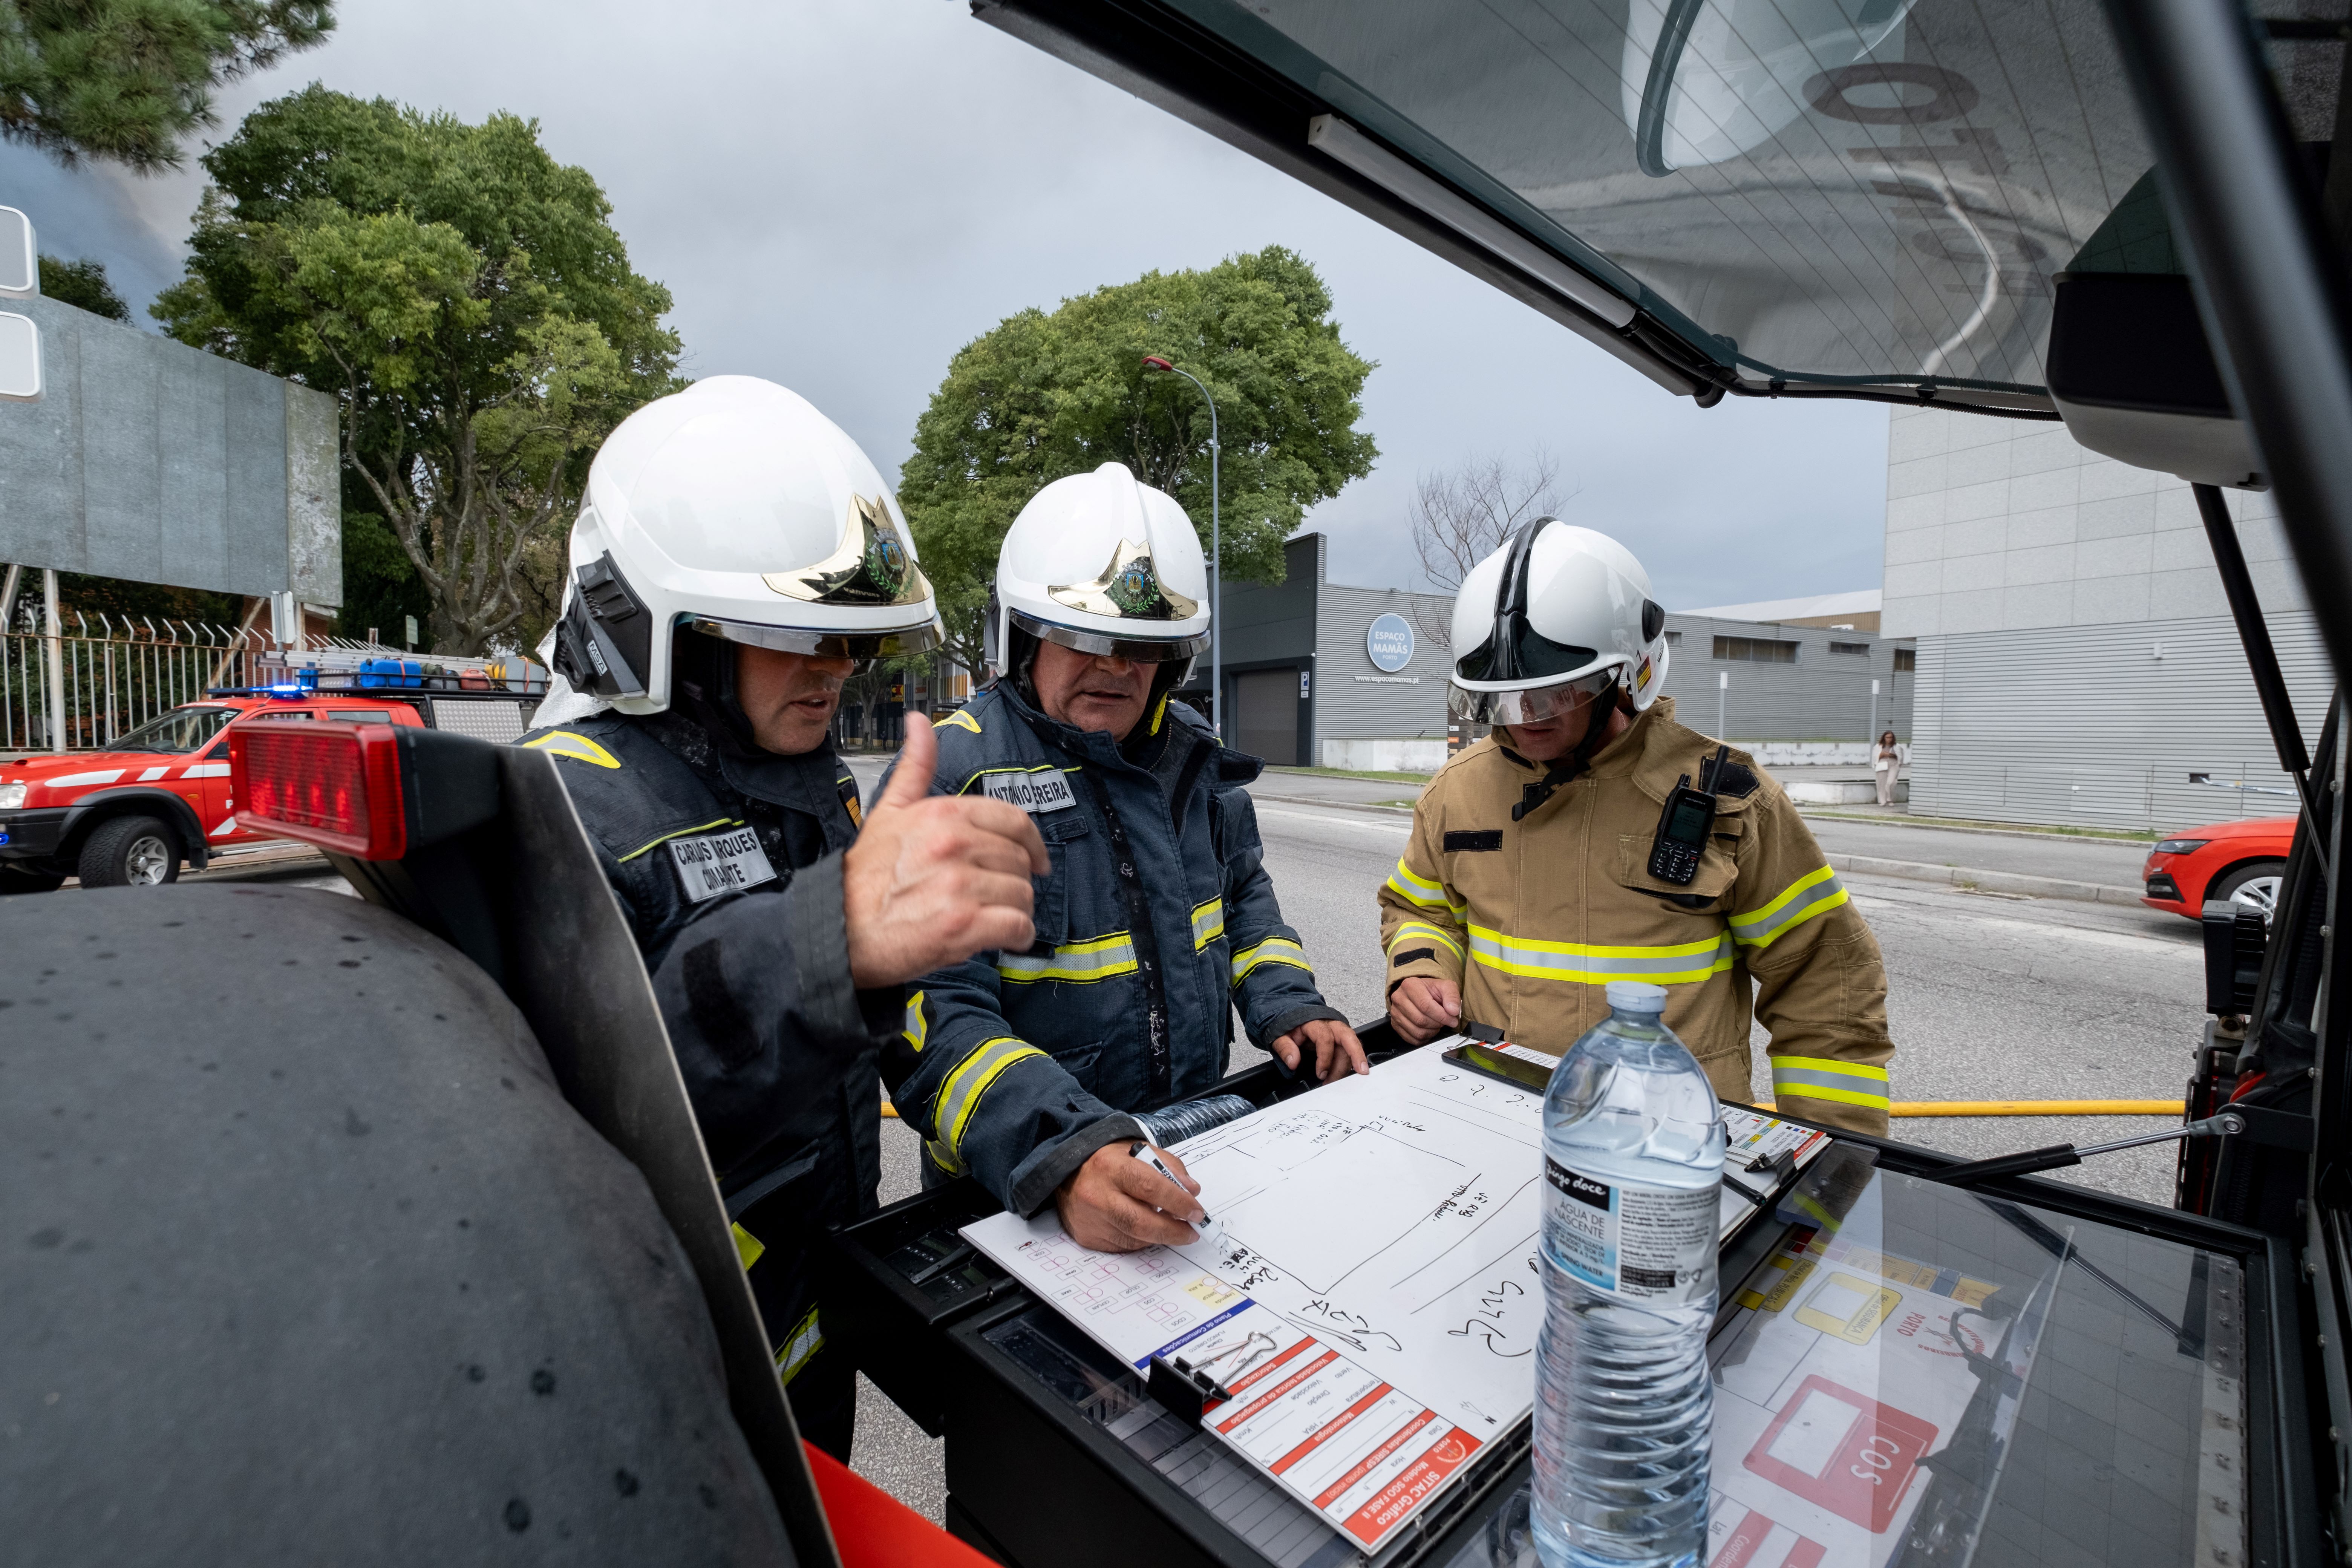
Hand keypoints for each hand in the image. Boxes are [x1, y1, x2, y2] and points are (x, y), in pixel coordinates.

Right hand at [843, 716, 1051, 987]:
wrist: (839, 929)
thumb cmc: (865, 877)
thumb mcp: (888, 811)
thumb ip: (915, 767)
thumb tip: (919, 722)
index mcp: (943, 814)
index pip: (1014, 821)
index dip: (1032, 843)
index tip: (1035, 860)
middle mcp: (955, 844)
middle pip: (1020, 860)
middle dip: (1015, 881)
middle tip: (996, 895)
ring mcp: (960, 885)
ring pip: (1022, 894)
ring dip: (1015, 910)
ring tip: (993, 918)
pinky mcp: (964, 926)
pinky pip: (1018, 926)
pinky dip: (1017, 936)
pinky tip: (1003, 938)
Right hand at [1055, 1141, 1202, 1251]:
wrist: (1068, 1171)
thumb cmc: (1109, 1160)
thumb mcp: (1139, 1150)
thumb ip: (1168, 1166)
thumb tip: (1191, 1191)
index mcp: (1111, 1166)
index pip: (1151, 1187)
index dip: (1178, 1202)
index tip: (1197, 1212)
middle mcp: (1097, 1194)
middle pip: (1141, 1222)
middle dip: (1173, 1231)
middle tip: (1192, 1232)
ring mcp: (1090, 1219)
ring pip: (1134, 1239)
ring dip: (1159, 1236)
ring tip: (1173, 1228)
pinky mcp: (1087, 1236)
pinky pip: (1122, 1246)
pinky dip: (1141, 1240)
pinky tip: (1147, 1230)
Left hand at [1273, 1018, 1368, 1081]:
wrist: (1294, 1018)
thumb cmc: (1289, 1026)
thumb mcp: (1280, 1035)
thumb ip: (1285, 1047)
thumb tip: (1293, 1061)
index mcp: (1314, 1022)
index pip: (1325, 1038)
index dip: (1325, 1058)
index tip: (1321, 1074)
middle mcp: (1330, 1024)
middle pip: (1348, 1037)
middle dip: (1356, 1054)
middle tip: (1361, 1072)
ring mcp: (1338, 1031)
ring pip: (1351, 1046)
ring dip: (1347, 1066)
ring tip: (1336, 1082)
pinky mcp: (1341, 1038)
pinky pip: (1350, 1049)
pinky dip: (1350, 1062)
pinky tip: (1346, 1074)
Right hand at [1388, 975, 1461, 1043]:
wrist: (1419, 992)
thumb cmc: (1431, 990)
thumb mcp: (1446, 986)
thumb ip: (1452, 996)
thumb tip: (1453, 1010)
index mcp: (1410, 986)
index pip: (1425, 1006)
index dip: (1442, 1016)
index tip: (1452, 1020)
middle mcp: (1399, 999)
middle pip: (1420, 1020)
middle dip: (1437, 1024)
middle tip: (1445, 1022)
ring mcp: (1395, 1013)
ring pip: (1416, 1031)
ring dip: (1432, 1032)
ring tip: (1437, 1025)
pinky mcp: (1395, 1024)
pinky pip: (1412, 1039)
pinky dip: (1424, 1038)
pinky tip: (1429, 1030)